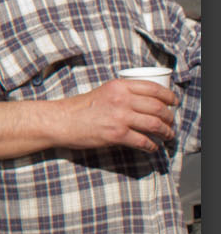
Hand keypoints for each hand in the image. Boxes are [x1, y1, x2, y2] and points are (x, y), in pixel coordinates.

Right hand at [58, 78, 177, 152]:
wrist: (60, 121)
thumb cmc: (78, 108)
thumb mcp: (103, 92)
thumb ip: (123, 94)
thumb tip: (144, 104)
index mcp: (119, 86)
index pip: (154, 88)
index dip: (169, 96)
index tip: (173, 102)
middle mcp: (122, 99)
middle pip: (158, 108)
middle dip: (169, 117)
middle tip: (170, 122)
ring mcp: (120, 117)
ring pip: (155, 124)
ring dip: (165, 132)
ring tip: (167, 135)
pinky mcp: (116, 135)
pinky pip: (143, 141)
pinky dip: (152, 146)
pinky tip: (152, 147)